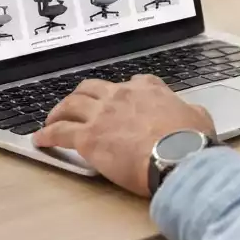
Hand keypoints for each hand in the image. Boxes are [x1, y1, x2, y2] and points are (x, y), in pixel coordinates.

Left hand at [33, 76, 214, 195]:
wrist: (177, 157)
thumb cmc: (191, 140)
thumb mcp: (199, 116)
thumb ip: (189, 110)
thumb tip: (191, 113)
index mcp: (149, 90)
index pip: (132, 82)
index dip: (123, 91)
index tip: (120, 99)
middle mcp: (122, 95)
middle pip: (92, 88)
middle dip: (83, 96)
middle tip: (76, 106)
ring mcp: (102, 114)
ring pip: (71, 104)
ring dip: (59, 110)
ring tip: (52, 119)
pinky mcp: (88, 137)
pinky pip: (60, 131)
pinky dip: (47, 134)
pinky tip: (40, 139)